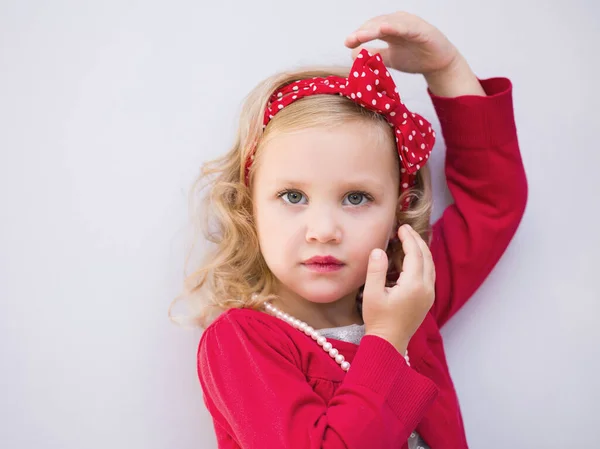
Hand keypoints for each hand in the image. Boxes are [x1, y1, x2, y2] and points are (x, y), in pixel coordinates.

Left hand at [344, 11, 459, 76]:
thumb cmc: (416, 58)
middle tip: (350, 41)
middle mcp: (398, 23)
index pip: (370, 28)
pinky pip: (406, 27)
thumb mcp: (390, 58)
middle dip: (362, 32)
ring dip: (373, 29)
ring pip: (389, 23)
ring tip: (361, 36)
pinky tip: (384, 29)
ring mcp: (410, 25)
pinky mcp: (422, 30)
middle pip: (376, 24)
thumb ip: (374, 54)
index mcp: (390, 28)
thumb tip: (353, 54)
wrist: (439, 65)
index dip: (359, 35)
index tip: (348, 43)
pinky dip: (395, 27)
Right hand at [362, 224, 434, 353]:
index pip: (415, 254)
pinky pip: (429, 274)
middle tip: (406, 229)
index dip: (409, 239)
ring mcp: (429, 295)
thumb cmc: (378, 319)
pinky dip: (423, 261)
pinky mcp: (427, 300)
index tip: (401, 227)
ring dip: (422, 250)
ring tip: (410, 239)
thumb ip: (376, 270)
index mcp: (414, 285)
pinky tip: (414, 259)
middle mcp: (426, 289)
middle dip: (417, 241)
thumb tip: (378, 250)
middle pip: (426, 257)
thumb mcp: (372, 294)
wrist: (389, 343)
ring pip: (430, 265)